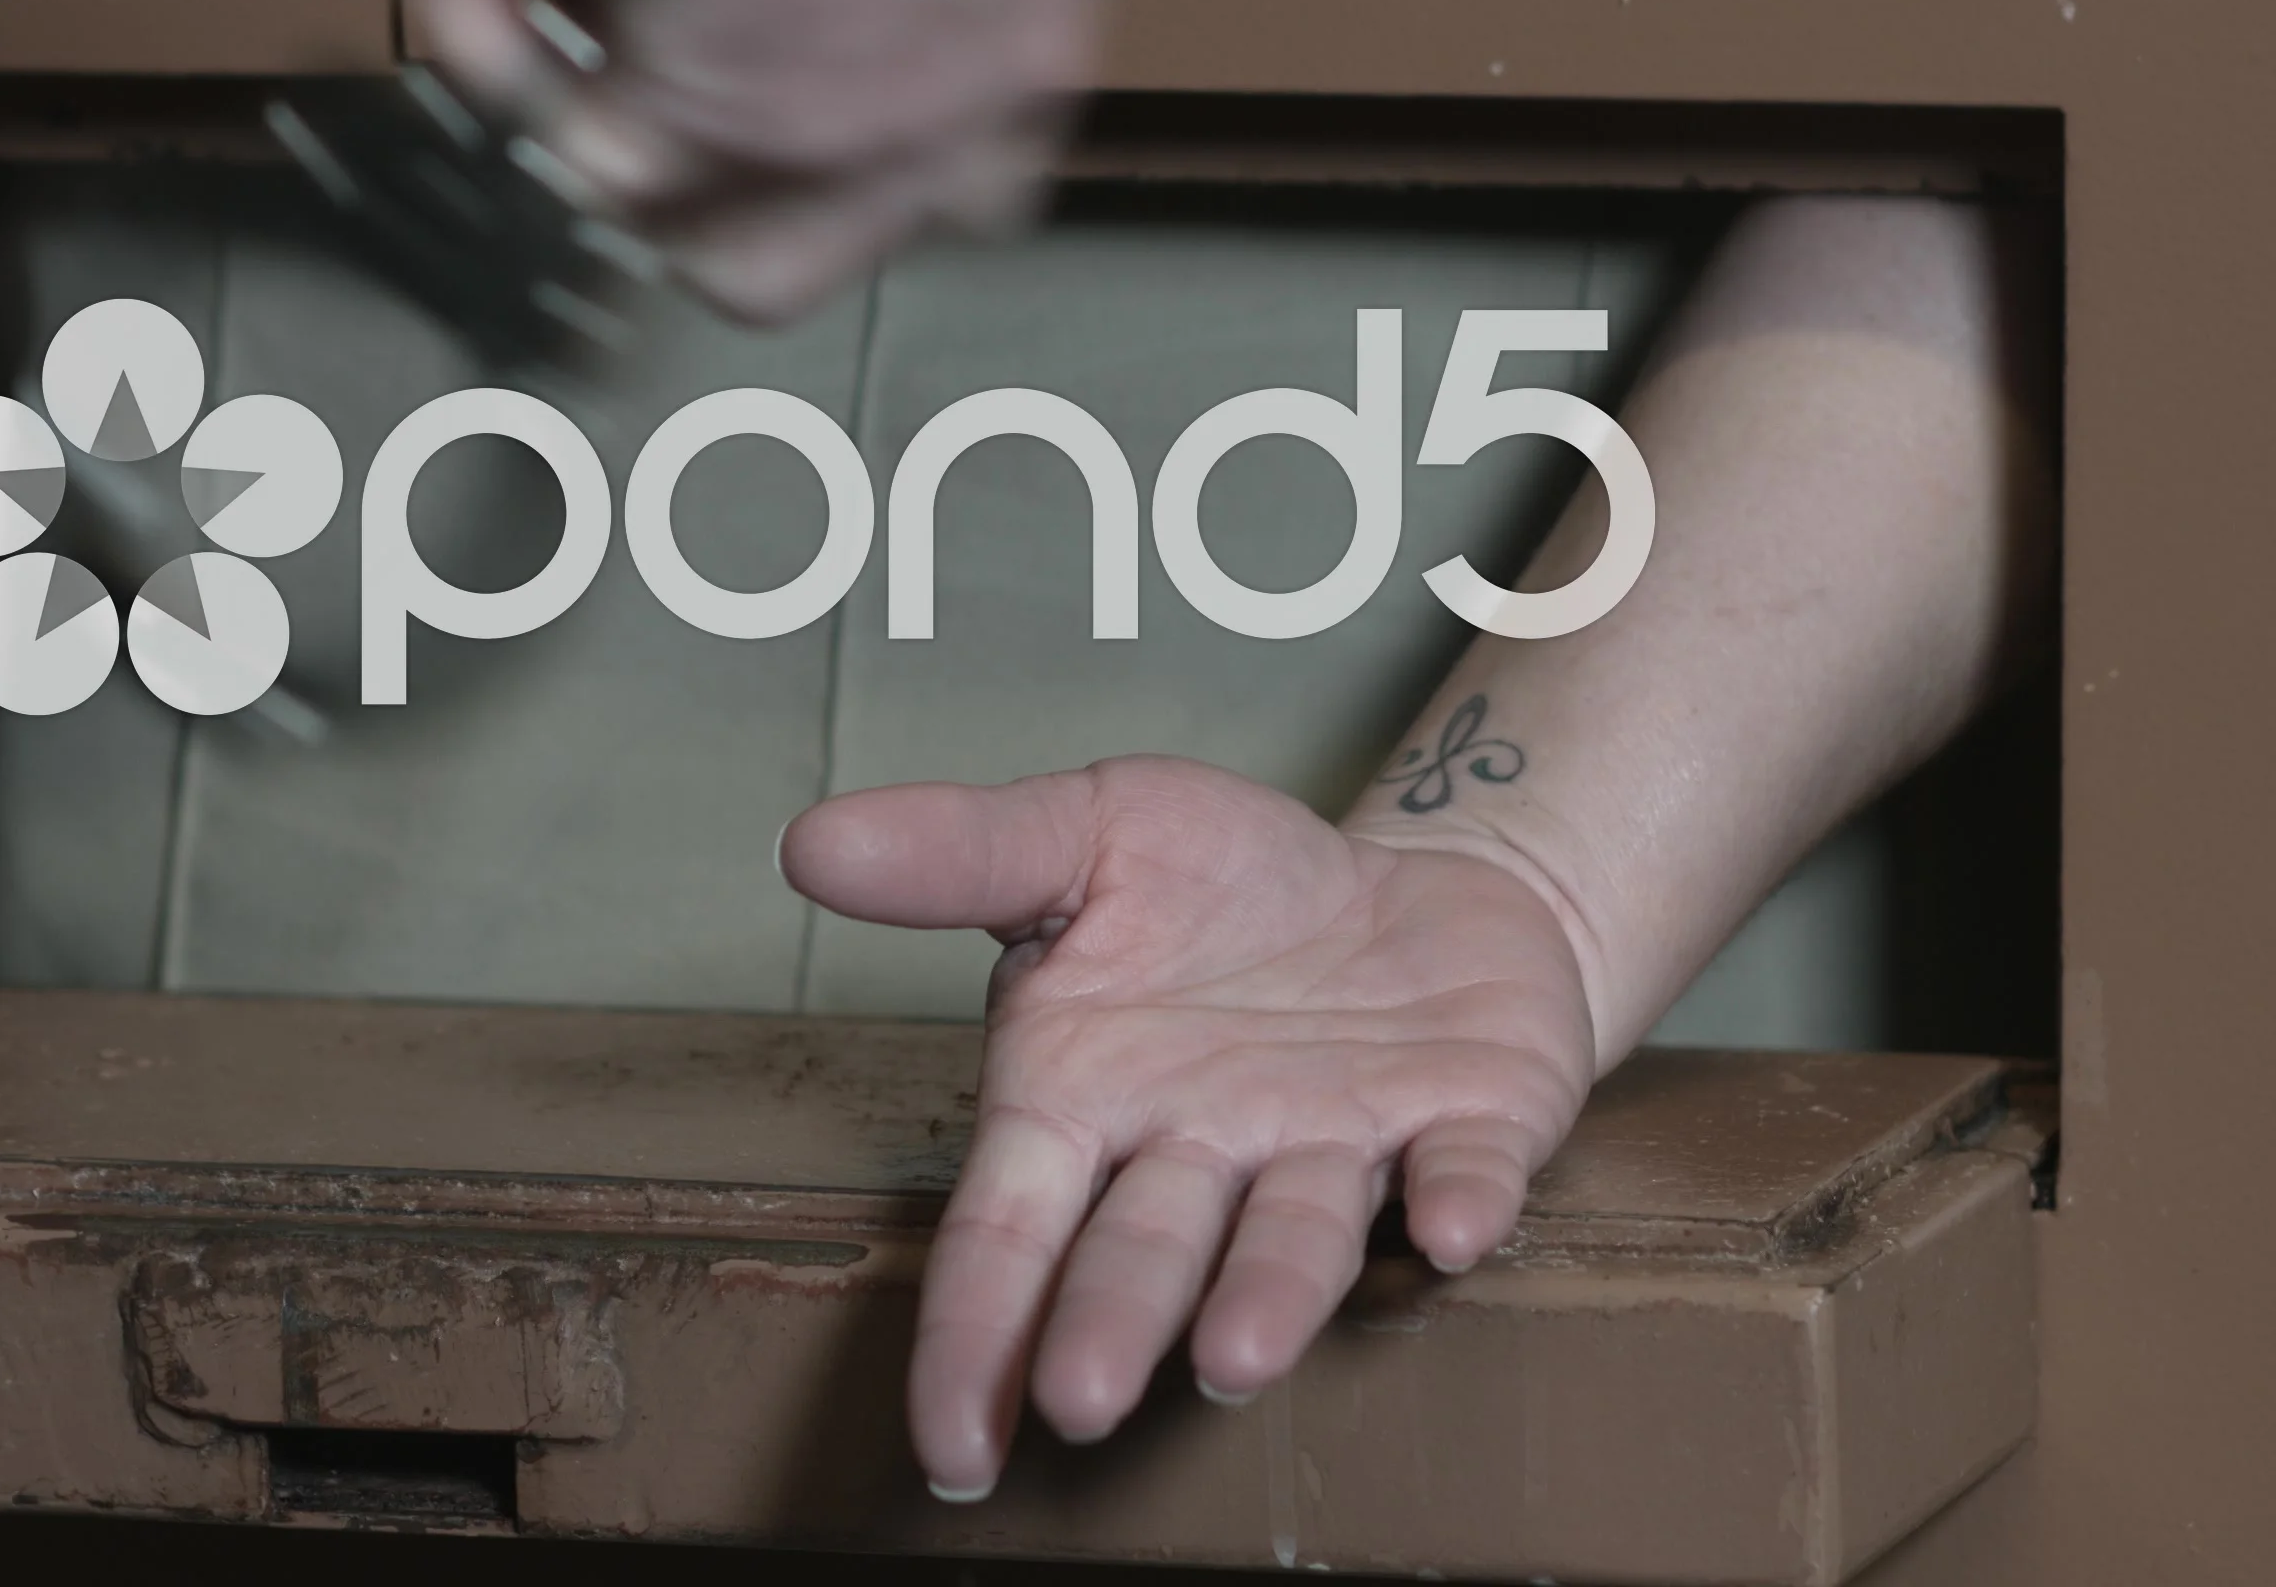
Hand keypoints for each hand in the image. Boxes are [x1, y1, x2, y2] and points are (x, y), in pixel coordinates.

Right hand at [409, 0, 1133, 324]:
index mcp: (1040, 23)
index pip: (941, 167)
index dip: (812, 108)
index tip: (732, 14)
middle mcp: (965, 116)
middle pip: (795, 246)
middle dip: (682, 154)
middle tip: (606, 12)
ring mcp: (836, 138)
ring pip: (660, 214)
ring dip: (571, 76)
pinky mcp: (707, 113)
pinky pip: (558, 130)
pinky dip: (502, 25)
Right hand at [780, 755, 1603, 1499]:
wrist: (1427, 886)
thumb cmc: (1231, 885)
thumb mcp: (1085, 833)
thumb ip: (961, 851)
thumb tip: (806, 844)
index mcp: (1091, 1098)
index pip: (1008, 1231)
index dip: (973, 1334)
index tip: (946, 1442)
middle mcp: (1209, 1151)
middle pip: (1145, 1251)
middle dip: (1111, 1321)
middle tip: (1081, 1400)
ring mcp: (1341, 1144)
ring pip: (1294, 1238)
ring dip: (1268, 1297)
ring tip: (1230, 1359)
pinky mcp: (1469, 1120)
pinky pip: (1464, 1169)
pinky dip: (1461, 1200)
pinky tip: (1452, 1229)